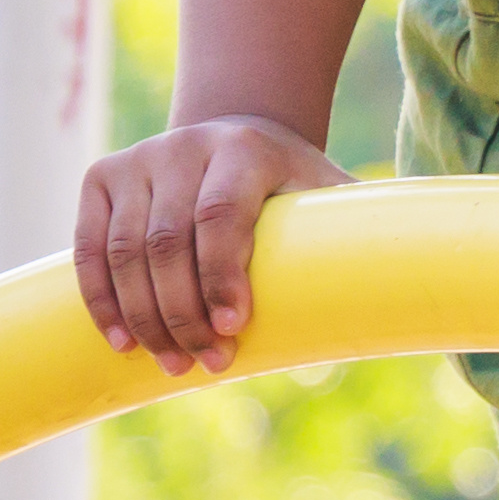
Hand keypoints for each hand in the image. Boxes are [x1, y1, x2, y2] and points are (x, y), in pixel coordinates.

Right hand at [74, 116, 348, 381]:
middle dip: (184, 313)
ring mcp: (137, 159)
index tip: (234, 330)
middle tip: (205, 363)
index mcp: (245, 149)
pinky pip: (89, 248)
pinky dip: (101, 299)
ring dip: (144, 316)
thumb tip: (409, 290)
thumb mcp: (329, 194)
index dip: (222, 276)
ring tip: (171, 363)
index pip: (222, 216)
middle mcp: (184, 147)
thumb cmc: (292, 186)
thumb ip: (362, 231)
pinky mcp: (101, 177)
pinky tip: (122, 340)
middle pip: (167, 242)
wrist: (234, 136)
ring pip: (124, 251)